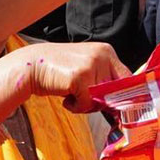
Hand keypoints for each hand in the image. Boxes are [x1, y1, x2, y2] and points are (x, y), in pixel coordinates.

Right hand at [0, 41, 127, 115]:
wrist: (31, 66)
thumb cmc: (59, 70)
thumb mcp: (86, 68)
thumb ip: (103, 81)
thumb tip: (121, 106)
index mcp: (107, 51)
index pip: (128, 78)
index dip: (123, 96)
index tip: (117, 108)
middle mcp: (103, 55)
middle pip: (116, 92)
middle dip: (102, 102)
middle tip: (85, 99)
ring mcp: (92, 65)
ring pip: (101, 100)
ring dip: (86, 105)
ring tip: (71, 94)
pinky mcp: (80, 77)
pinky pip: (86, 104)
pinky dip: (75, 107)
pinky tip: (65, 97)